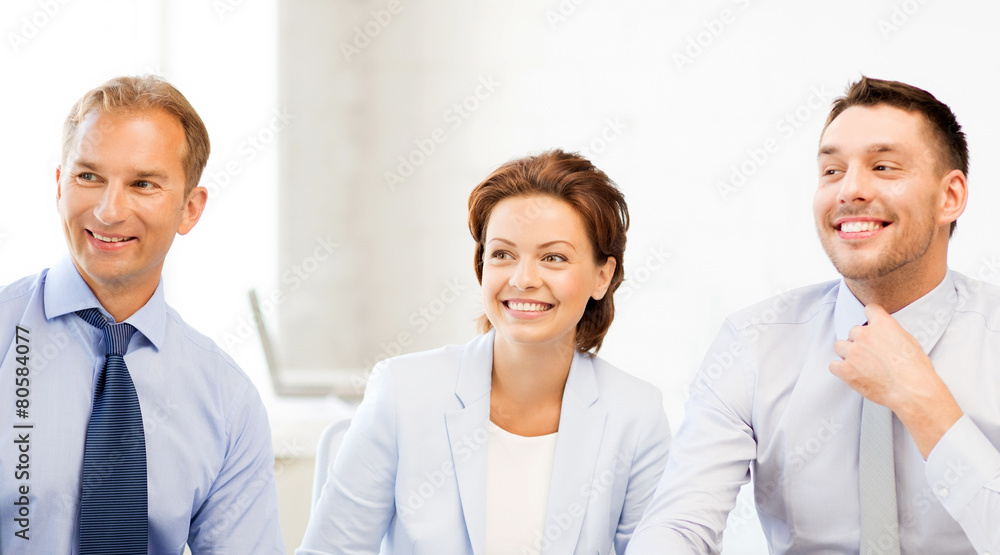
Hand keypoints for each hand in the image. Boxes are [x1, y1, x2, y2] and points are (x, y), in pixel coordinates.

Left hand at [830, 304, 961, 457]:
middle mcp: (865, 335)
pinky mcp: (846, 369)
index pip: (869, 309)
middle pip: (853, 331)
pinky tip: (852, 374)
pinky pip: (834, 365)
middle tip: (870, 355)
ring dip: (848, 353)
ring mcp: (853, 352)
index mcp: (883, 325)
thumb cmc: (916, 370)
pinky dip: (841, 370)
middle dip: (860, 341)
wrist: (912, 391)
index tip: (871, 326)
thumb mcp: (909, 341)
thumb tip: (884, 334)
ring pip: (840, 346)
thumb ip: (891, 333)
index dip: (871, 319)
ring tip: (860, 365)